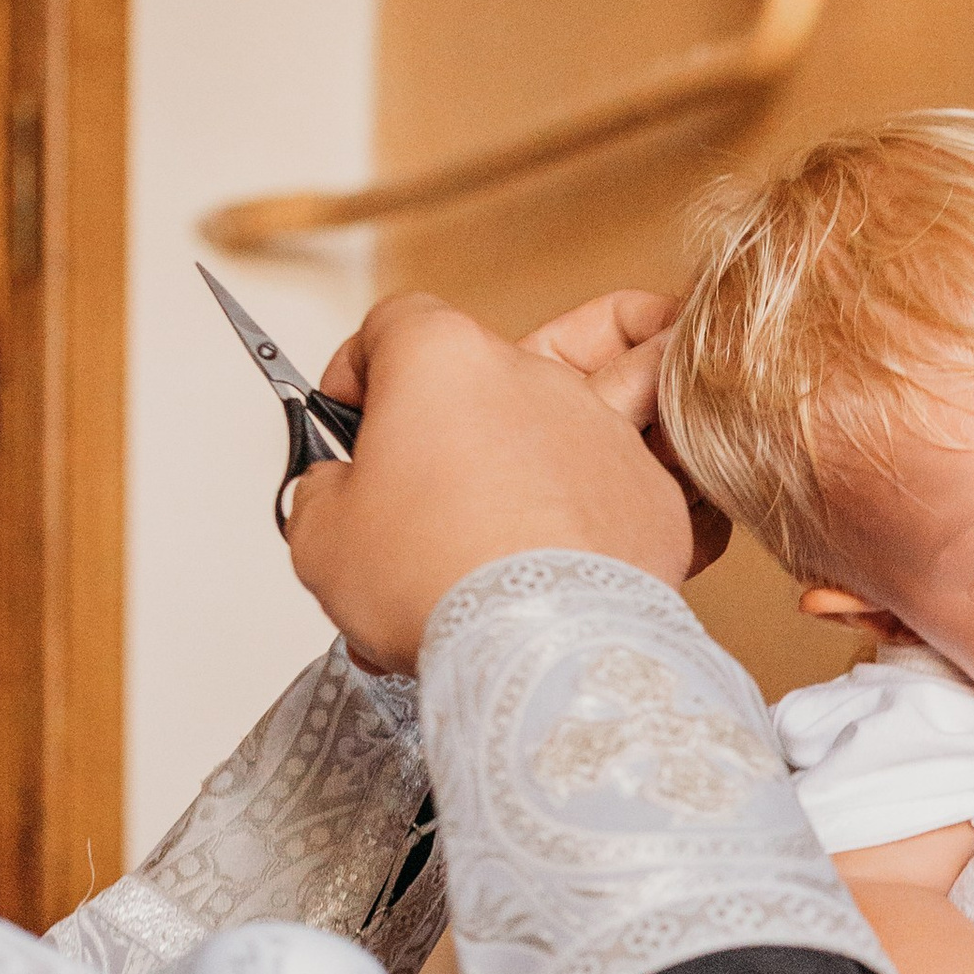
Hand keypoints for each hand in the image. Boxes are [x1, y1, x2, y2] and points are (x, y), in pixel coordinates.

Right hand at [287, 291, 695, 670]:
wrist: (542, 648)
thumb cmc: (432, 580)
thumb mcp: (321, 537)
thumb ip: (322, 492)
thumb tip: (338, 494)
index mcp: (443, 360)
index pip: (395, 325)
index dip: (363, 368)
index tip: (350, 415)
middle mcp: (533, 376)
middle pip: (476, 392)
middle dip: (444, 442)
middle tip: (414, 513)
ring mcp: (603, 431)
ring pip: (543, 448)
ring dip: (512, 488)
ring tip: (482, 565)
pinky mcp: (652, 496)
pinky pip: (602, 502)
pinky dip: (576, 532)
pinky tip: (546, 583)